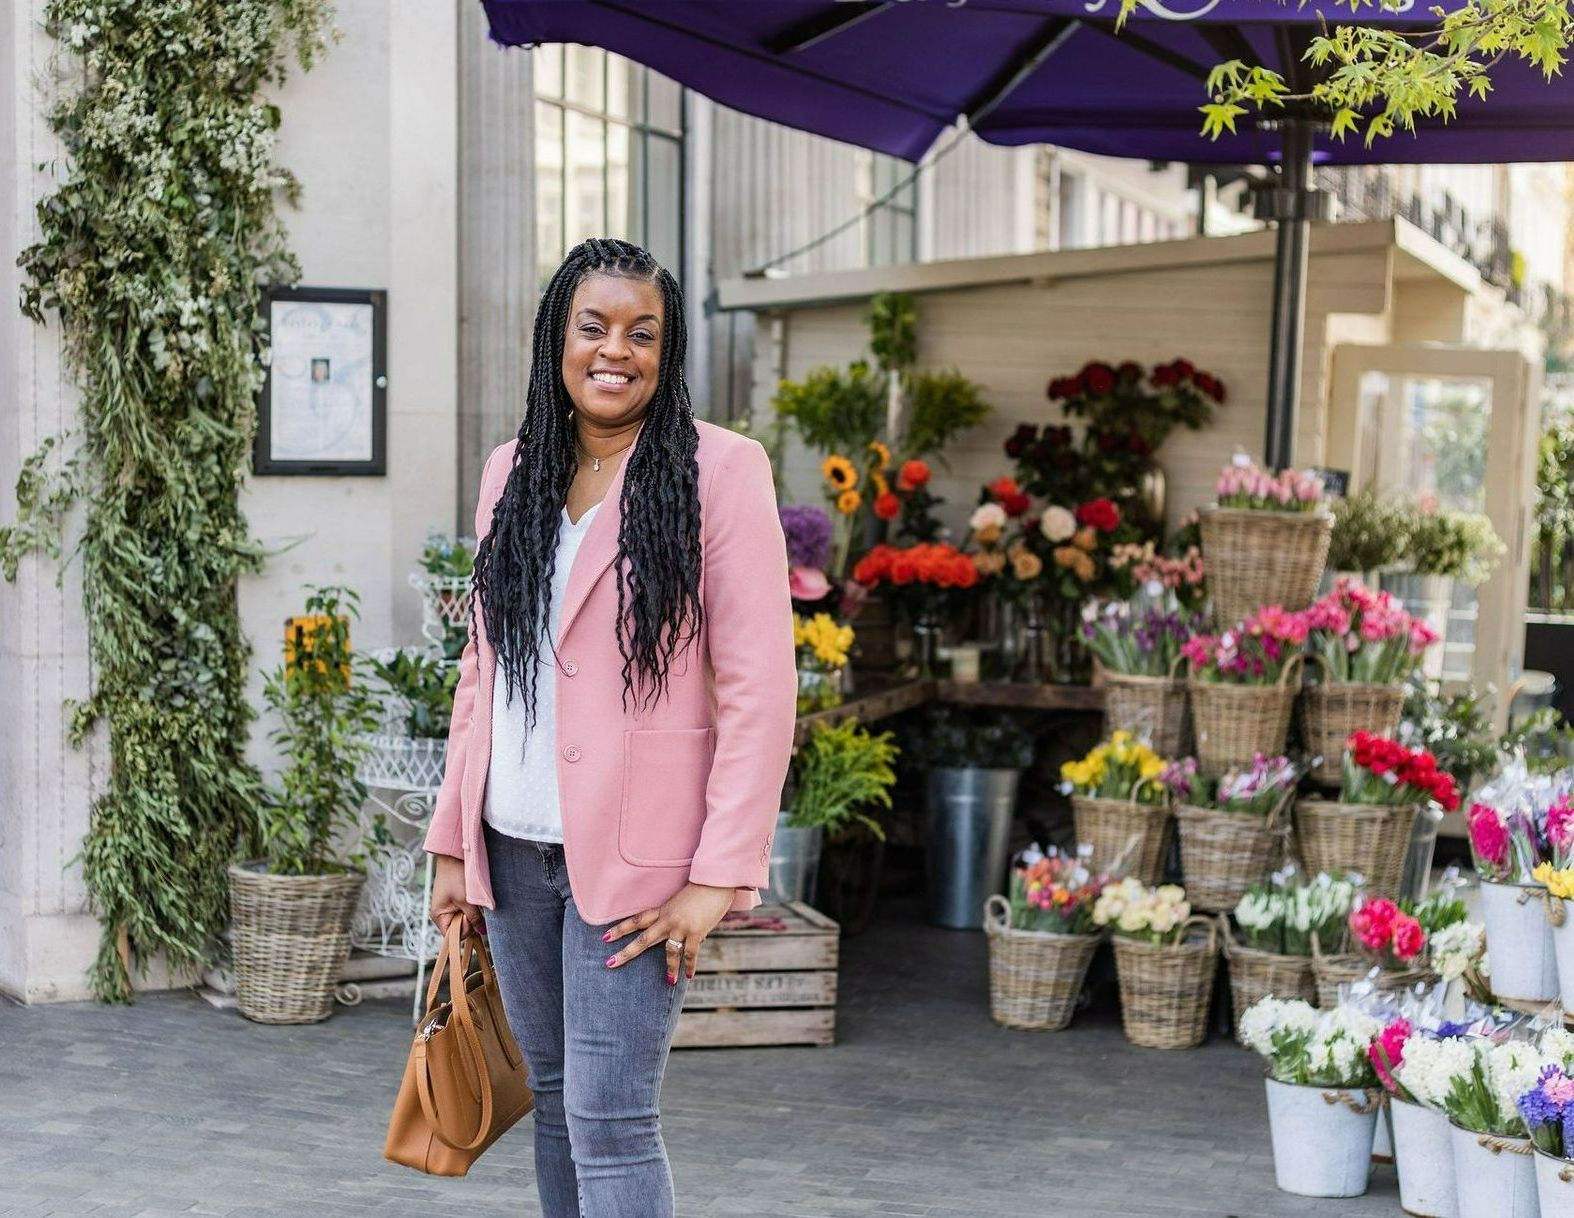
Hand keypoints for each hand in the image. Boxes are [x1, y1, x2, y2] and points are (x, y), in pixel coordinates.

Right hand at [429, 853, 483, 935]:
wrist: (455, 855)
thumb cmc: (455, 876)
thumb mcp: (466, 900)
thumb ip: (474, 917)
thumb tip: (482, 931)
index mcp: (439, 916)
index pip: (452, 935)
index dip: (463, 930)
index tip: (469, 917)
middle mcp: (443, 914)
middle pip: (459, 928)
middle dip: (469, 921)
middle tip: (473, 907)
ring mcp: (450, 906)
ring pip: (465, 918)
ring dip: (472, 913)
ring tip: (473, 901)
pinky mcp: (457, 899)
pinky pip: (466, 910)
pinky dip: (472, 907)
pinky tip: (474, 898)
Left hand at [603, 883, 734, 983]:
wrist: (715, 881)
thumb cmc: (702, 889)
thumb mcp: (682, 901)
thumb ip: (677, 915)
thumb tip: (679, 929)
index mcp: (663, 910)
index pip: (637, 920)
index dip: (620, 928)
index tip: (605, 937)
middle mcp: (668, 919)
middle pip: (643, 938)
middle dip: (626, 952)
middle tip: (610, 963)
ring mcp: (681, 926)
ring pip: (669, 952)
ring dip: (670, 968)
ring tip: (669, 981)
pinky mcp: (695, 931)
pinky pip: (690, 953)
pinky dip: (689, 966)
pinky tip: (689, 975)